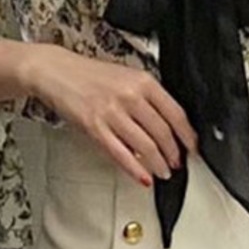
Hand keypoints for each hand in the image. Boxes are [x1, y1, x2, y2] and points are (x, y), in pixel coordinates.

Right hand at [24, 45, 199, 185]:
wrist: (55, 71)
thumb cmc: (89, 74)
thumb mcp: (126, 76)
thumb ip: (147, 97)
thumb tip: (167, 124)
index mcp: (143, 81)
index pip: (176, 113)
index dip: (188, 135)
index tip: (192, 147)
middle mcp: (130, 96)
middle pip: (163, 132)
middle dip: (174, 153)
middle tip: (177, 163)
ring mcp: (112, 112)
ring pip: (145, 146)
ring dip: (158, 164)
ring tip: (163, 173)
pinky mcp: (94, 127)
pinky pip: (121, 154)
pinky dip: (135, 169)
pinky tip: (143, 177)